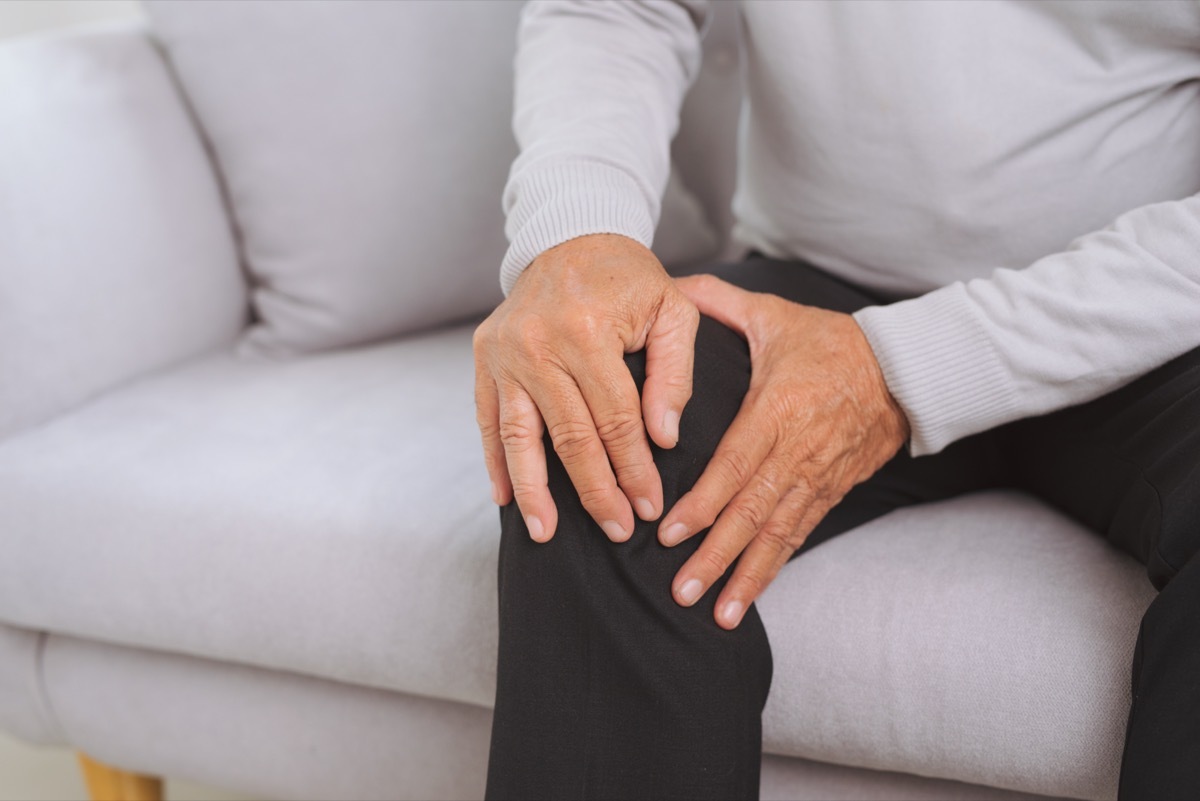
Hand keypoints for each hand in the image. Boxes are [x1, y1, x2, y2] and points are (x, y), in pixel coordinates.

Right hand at [474, 234, 699, 542]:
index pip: (616, 419)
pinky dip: (496, 461)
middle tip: (617, 530)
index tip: (649, 506)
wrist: (570, 237)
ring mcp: (504, 352)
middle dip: (596, 490)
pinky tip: (508, 497)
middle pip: (570, 436)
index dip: (635, 468)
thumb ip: (674, 373)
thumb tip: (663, 438)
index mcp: (588, 330)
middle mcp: (538, 343)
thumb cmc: (630, 279)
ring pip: (519, 436)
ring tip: (546, 533)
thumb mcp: (673, 310)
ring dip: (535, 490)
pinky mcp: (483, 357)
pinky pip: (488, 419)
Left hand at [658, 274, 908, 628]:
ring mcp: (817, 478)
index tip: (670, 531)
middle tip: (681, 589)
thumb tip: (672, 287)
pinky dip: (773, 569)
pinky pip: (797, 537)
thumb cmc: (832, 342)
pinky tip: (747, 598)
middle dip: (716, 554)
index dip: (704, 502)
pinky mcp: (830, 493)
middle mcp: (798, 451)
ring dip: (745, 575)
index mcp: (780, 409)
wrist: (905, 371)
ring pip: (777, 534)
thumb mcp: (775, 315)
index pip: (736, 464)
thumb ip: (719, 303)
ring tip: (716, 612)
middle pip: (753, 511)